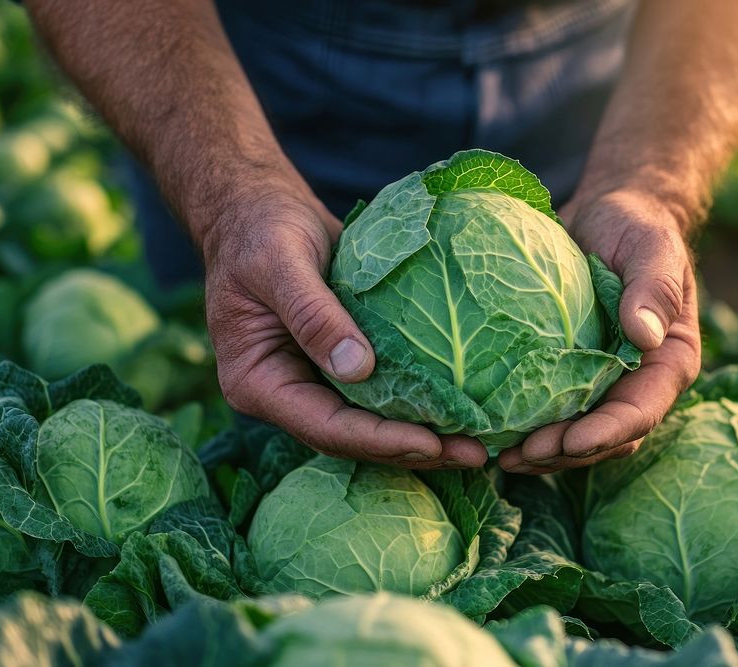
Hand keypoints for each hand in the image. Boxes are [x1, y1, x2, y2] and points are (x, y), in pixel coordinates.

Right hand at [202, 174, 486, 468]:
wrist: (259, 210)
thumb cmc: (260, 229)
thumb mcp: (277, 261)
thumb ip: (312, 312)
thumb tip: (359, 367)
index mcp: (258, 382)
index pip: (325, 427)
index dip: (379, 440)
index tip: (432, 442)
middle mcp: (287, 393)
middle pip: (353, 438)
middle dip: (413, 449)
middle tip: (474, 454)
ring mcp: (314, 381)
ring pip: (371, 423)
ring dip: (424, 434)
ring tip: (479, 443)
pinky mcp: (341, 364)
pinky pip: (382, 392)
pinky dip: (419, 400)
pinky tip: (463, 405)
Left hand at [498, 190, 701, 472]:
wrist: (606, 215)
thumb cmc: (635, 227)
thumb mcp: (651, 246)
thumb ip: (654, 287)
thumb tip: (645, 336)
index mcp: (667, 363)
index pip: (641, 411)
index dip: (607, 433)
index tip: (571, 443)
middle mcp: (636, 383)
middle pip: (606, 438)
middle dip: (566, 454)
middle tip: (520, 456)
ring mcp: (602, 383)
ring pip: (577, 435)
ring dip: (543, 452)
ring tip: (502, 456)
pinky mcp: (569, 374)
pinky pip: (550, 410)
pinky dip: (526, 426)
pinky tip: (490, 431)